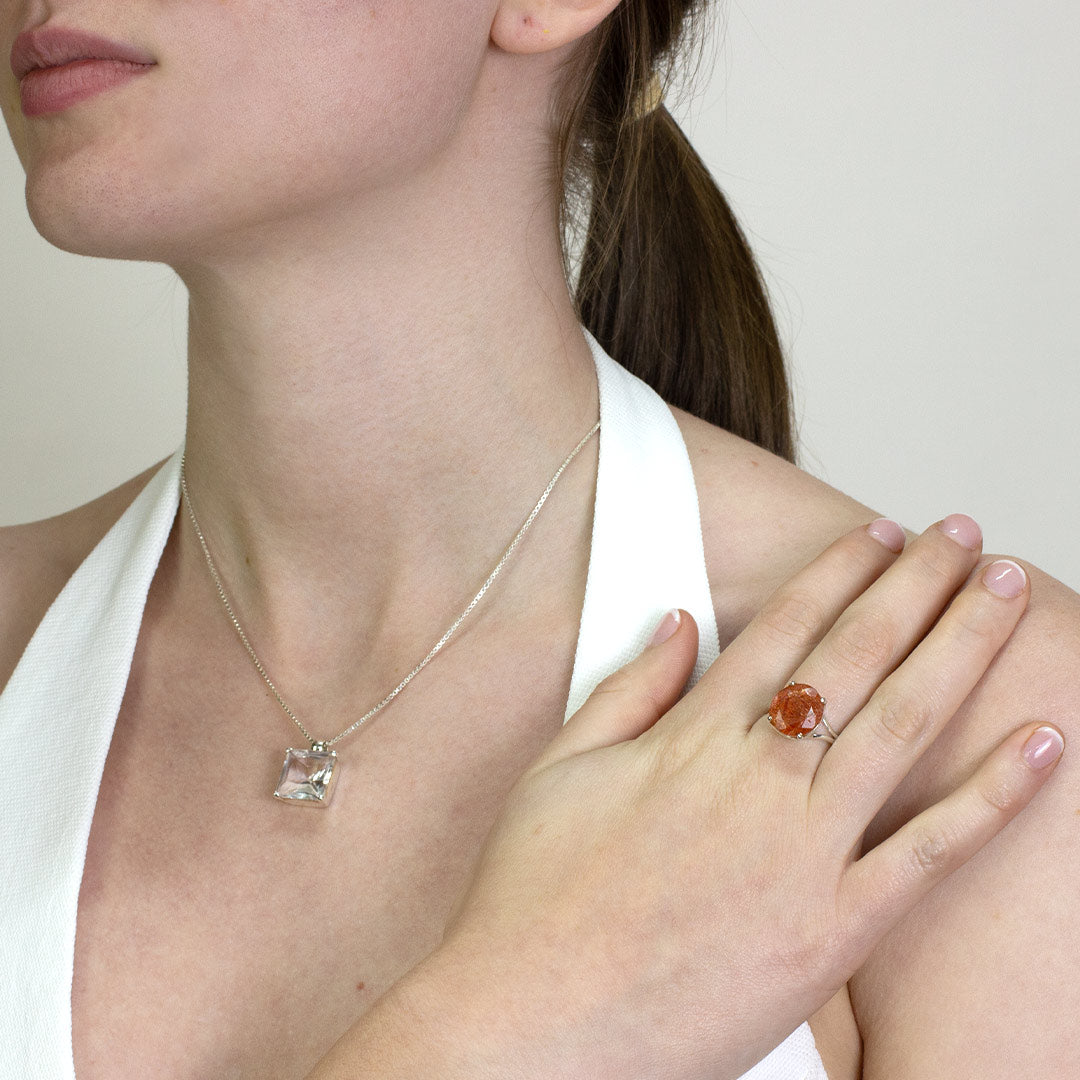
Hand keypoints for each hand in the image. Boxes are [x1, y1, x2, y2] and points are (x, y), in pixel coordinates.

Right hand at [429, 516, 1062, 1078]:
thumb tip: (675, 625)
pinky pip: (930, 853)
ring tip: (1003, 588)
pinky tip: (1043, 742)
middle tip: (963, 533)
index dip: (840, 572)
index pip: (786, 629)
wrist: (533, 1026)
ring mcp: (802, 852)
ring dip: (961, 645)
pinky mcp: (834, 931)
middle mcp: (759, 779)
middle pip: (857, 655)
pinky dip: (994, 795)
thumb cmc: (531, 900)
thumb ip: (627, 690)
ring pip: (904, 724)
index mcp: (690, 737)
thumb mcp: (558, 771)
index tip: (882, 534)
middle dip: (918, 583)